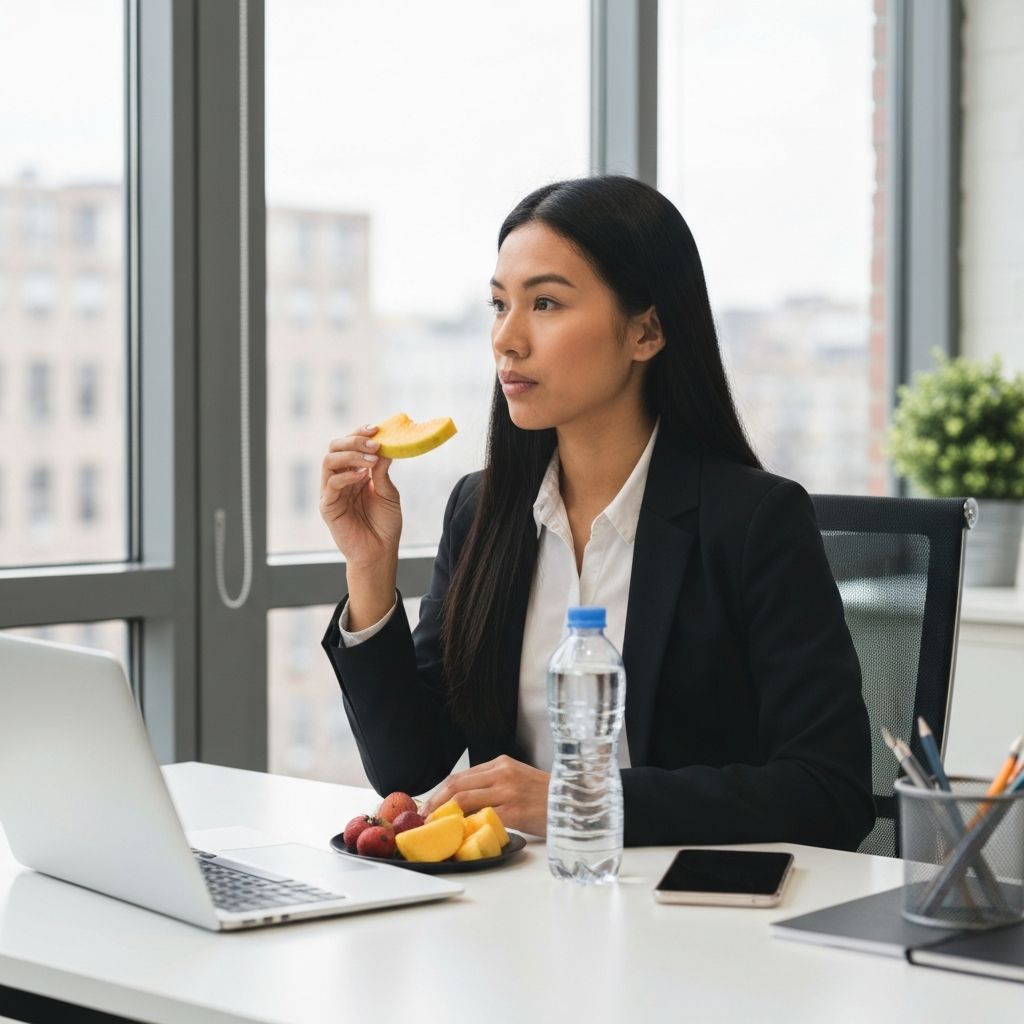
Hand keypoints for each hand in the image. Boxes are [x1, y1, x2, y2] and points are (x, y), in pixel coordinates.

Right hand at [320, 425, 401, 570]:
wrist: (380, 552)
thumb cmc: (384, 524)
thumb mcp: (388, 492)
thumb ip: (382, 470)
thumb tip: (385, 445)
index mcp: (354, 473)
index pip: (350, 445)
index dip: (360, 433)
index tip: (377, 428)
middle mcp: (340, 479)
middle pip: (335, 447)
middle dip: (354, 440)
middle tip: (375, 443)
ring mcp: (331, 492)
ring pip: (329, 460)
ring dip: (351, 455)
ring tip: (372, 459)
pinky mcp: (327, 506)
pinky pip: (331, 483)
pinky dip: (348, 475)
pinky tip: (364, 477)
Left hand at [419, 755, 549, 836]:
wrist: (577, 803)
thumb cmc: (549, 796)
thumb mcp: (519, 779)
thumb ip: (496, 785)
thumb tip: (466, 804)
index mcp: (502, 763)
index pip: (461, 775)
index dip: (440, 791)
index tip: (429, 805)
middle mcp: (502, 772)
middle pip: (457, 784)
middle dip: (435, 802)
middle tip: (423, 817)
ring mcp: (508, 790)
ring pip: (463, 798)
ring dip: (443, 813)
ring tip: (434, 826)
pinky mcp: (514, 810)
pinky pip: (481, 816)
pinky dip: (464, 824)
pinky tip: (457, 833)